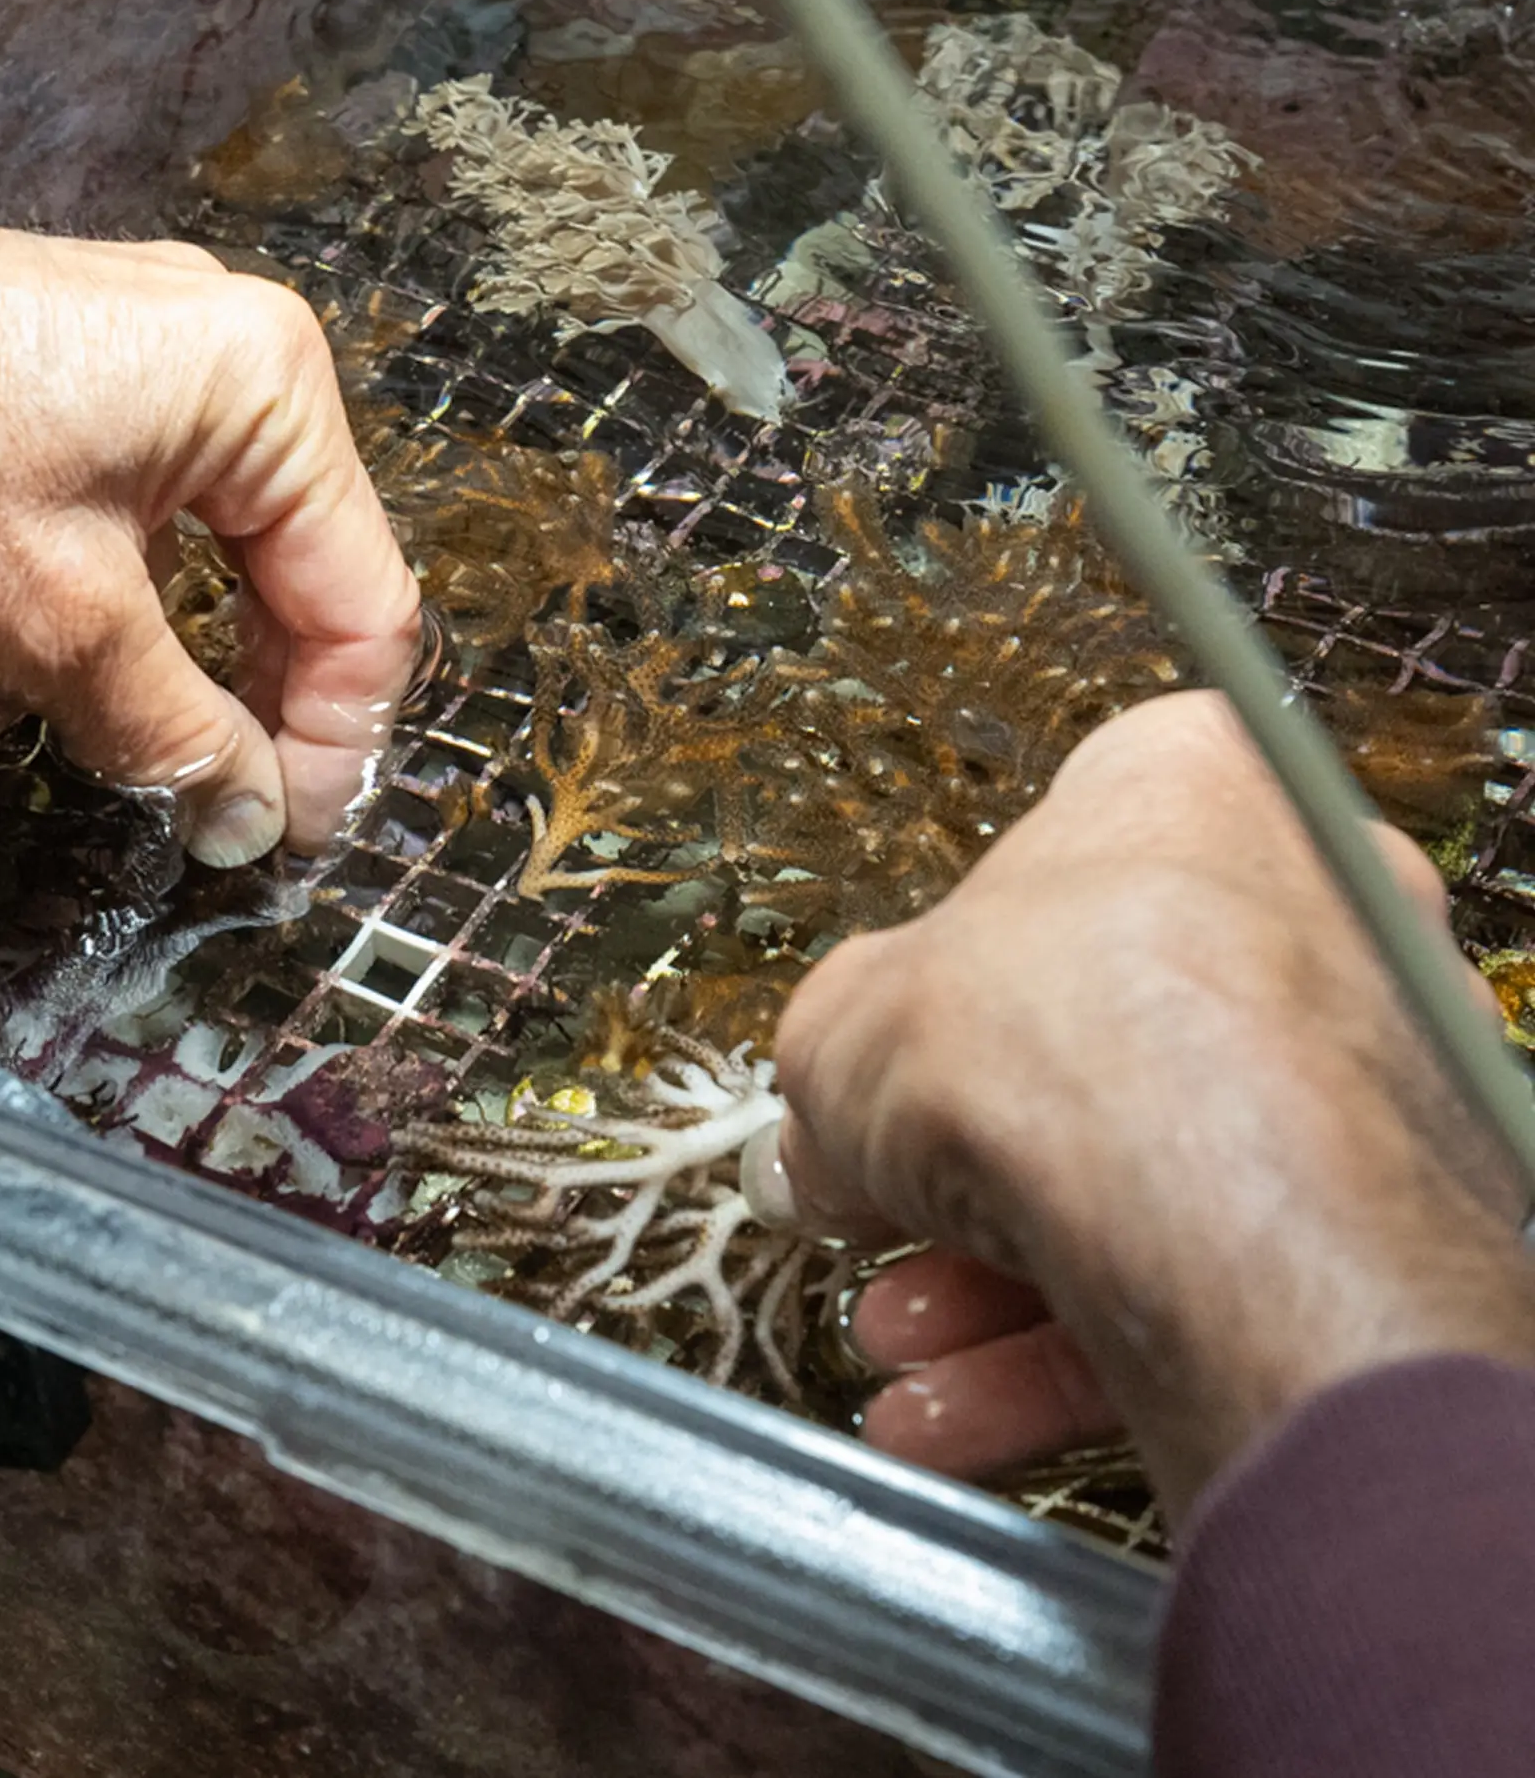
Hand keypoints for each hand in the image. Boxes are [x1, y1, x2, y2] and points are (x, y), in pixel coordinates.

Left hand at [0, 122, 419, 866]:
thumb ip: (174, 736)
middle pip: (259, 592)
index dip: (330, 743)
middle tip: (151, 804)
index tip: (280, 839)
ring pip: (152, 576)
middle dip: (170, 703)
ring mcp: (130, 366)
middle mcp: (221, 363)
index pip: (360, 606)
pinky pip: (81, 530)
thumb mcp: (46, 624)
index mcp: (267, 393)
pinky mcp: (47, 383)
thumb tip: (251, 820)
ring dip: (63, 669)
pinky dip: (13, 606)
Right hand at [769, 690, 1534, 1520]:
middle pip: (1098, 1049)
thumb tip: (821, 1137)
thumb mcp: (849, 1024)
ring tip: (904, 1339)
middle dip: (967, 1161)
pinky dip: (1077, 1354)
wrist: (1217, 1187)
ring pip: (1153, 1184)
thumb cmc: (1068, 1029)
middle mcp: (1308, 909)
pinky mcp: (1379, 1221)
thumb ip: (830, 1066)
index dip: (944, 986)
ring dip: (1001, 1281)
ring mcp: (1361, 1072)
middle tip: (883, 1213)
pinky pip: (1210, 1282)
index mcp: (1190, 788)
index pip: (1050, 873)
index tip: (888, 1061)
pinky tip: (959, 1411)